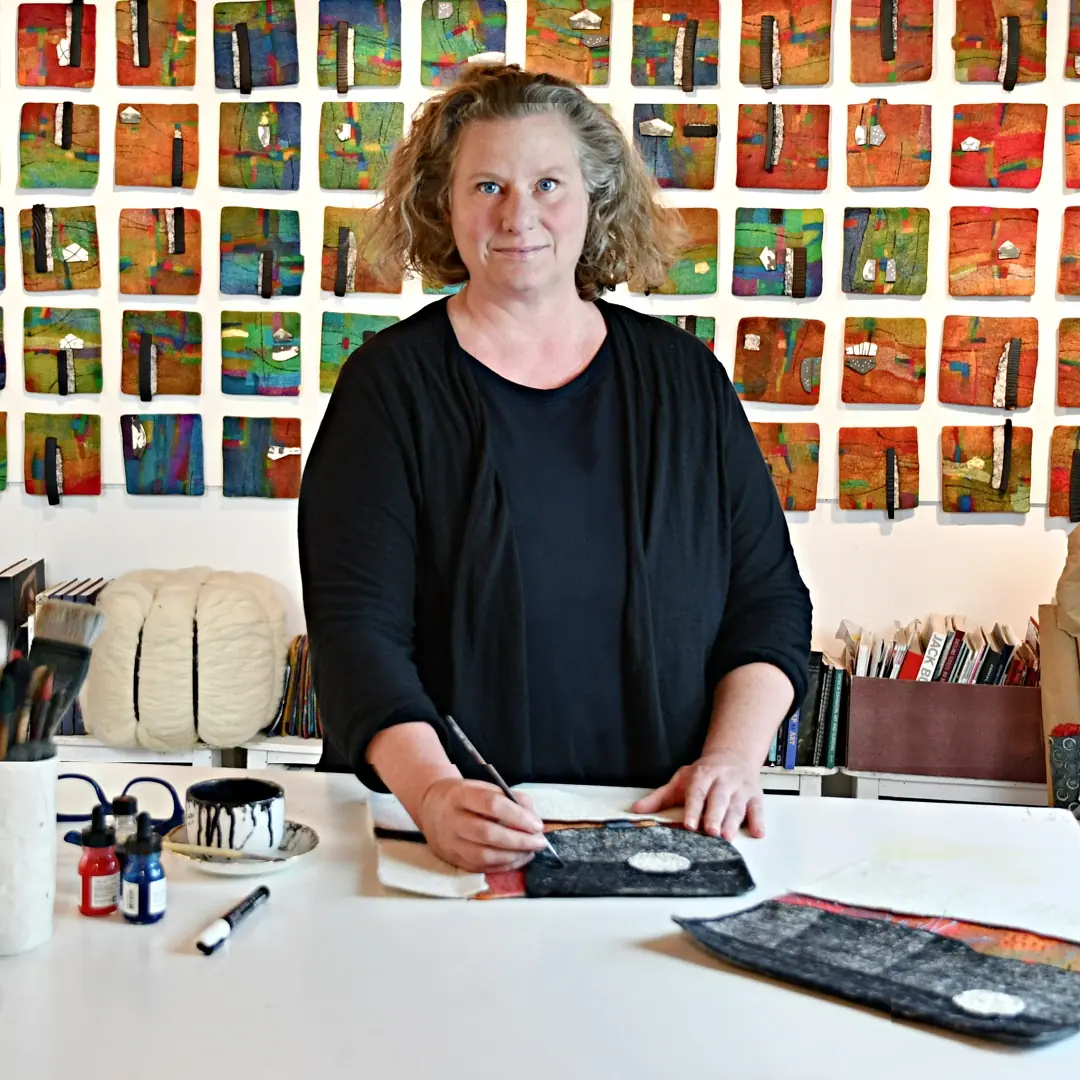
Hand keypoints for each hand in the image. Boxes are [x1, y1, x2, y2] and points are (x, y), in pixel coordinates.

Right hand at [417, 777, 548, 872]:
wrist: (432, 808)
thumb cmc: (465, 796)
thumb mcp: (485, 787)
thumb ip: (510, 798)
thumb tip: (533, 818)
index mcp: (461, 795)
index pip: (491, 804)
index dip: (517, 816)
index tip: (537, 824)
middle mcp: (452, 820)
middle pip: (488, 833)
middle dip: (519, 840)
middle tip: (540, 842)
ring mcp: (450, 843)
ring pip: (484, 855)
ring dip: (513, 856)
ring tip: (531, 851)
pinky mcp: (453, 860)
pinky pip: (481, 868)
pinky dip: (503, 866)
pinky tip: (518, 859)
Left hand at [631, 750, 764, 839]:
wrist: (733, 756)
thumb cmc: (703, 773)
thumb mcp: (680, 780)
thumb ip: (660, 797)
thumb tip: (636, 809)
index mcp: (702, 777)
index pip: (697, 794)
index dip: (694, 809)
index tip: (690, 825)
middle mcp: (722, 782)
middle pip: (719, 800)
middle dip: (715, 816)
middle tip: (711, 833)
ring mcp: (740, 789)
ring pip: (738, 806)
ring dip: (733, 822)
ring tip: (728, 837)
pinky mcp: (755, 797)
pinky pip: (758, 809)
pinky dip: (759, 821)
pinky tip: (758, 832)